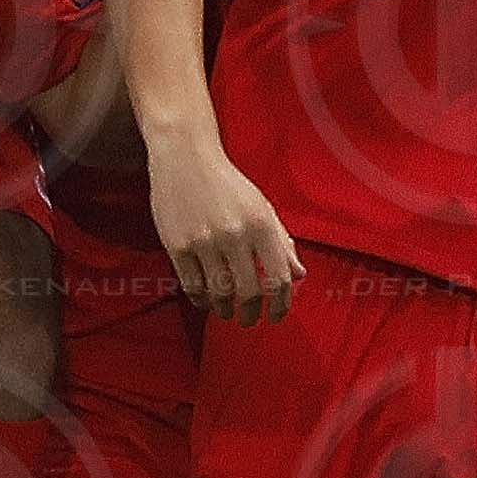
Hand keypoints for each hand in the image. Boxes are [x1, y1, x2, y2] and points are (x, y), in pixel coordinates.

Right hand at [146, 137, 297, 323]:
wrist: (186, 157)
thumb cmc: (227, 184)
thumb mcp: (262, 207)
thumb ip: (281, 242)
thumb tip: (298, 276)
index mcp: (261, 224)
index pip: (279, 278)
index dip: (281, 305)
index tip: (276, 316)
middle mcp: (235, 234)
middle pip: (249, 292)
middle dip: (250, 313)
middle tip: (248, 320)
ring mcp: (204, 241)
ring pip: (219, 293)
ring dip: (225, 310)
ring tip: (227, 312)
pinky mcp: (178, 245)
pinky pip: (192, 285)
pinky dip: (201, 299)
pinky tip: (206, 300)